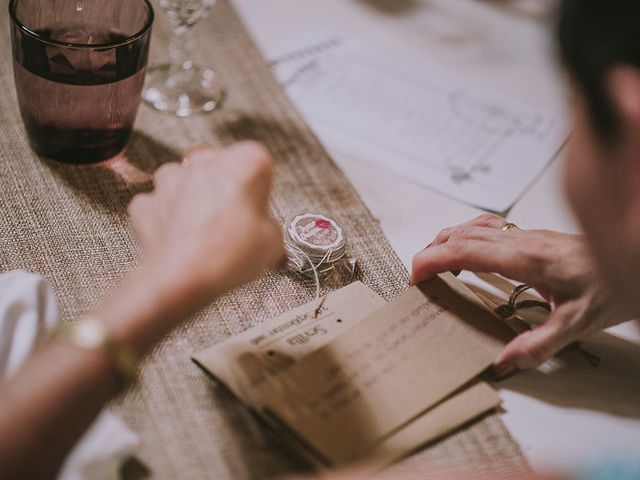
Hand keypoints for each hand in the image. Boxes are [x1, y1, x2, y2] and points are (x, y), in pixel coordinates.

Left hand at [128, 141, 285, 310]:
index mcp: (243, 163)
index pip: (259, 163)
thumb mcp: (272, 245)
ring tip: (207, 231)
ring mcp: (171, 181)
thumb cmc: (226, 255)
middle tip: (236, 221)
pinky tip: (181, 239)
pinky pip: (159, 205)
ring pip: (185, 181)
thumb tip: (267, 238)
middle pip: (220, 167)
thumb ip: (271, 232)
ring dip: (194, 200)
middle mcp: (206, 163)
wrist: (181, 280)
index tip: (261, 209)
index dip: (261, 190)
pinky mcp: (147, 203)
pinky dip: (167, 219)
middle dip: (226, 189)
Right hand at [411, 214, 618, 370]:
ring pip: (472, 227)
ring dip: (445, 241)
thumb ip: (538, 344)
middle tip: (417, 278)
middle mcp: (521, 240)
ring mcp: (525, 234)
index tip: (416, 276)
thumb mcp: (578, 324)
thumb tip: (502, 362)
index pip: (465, 250)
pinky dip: (465, 236)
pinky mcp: (531, 235)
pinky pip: (487, 227)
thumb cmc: (613, 284)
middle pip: (461, 235)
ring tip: (432, 264)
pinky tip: (466, 250)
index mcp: (525, 258)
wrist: (638, 258)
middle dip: (430, 253)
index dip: (433, 260)